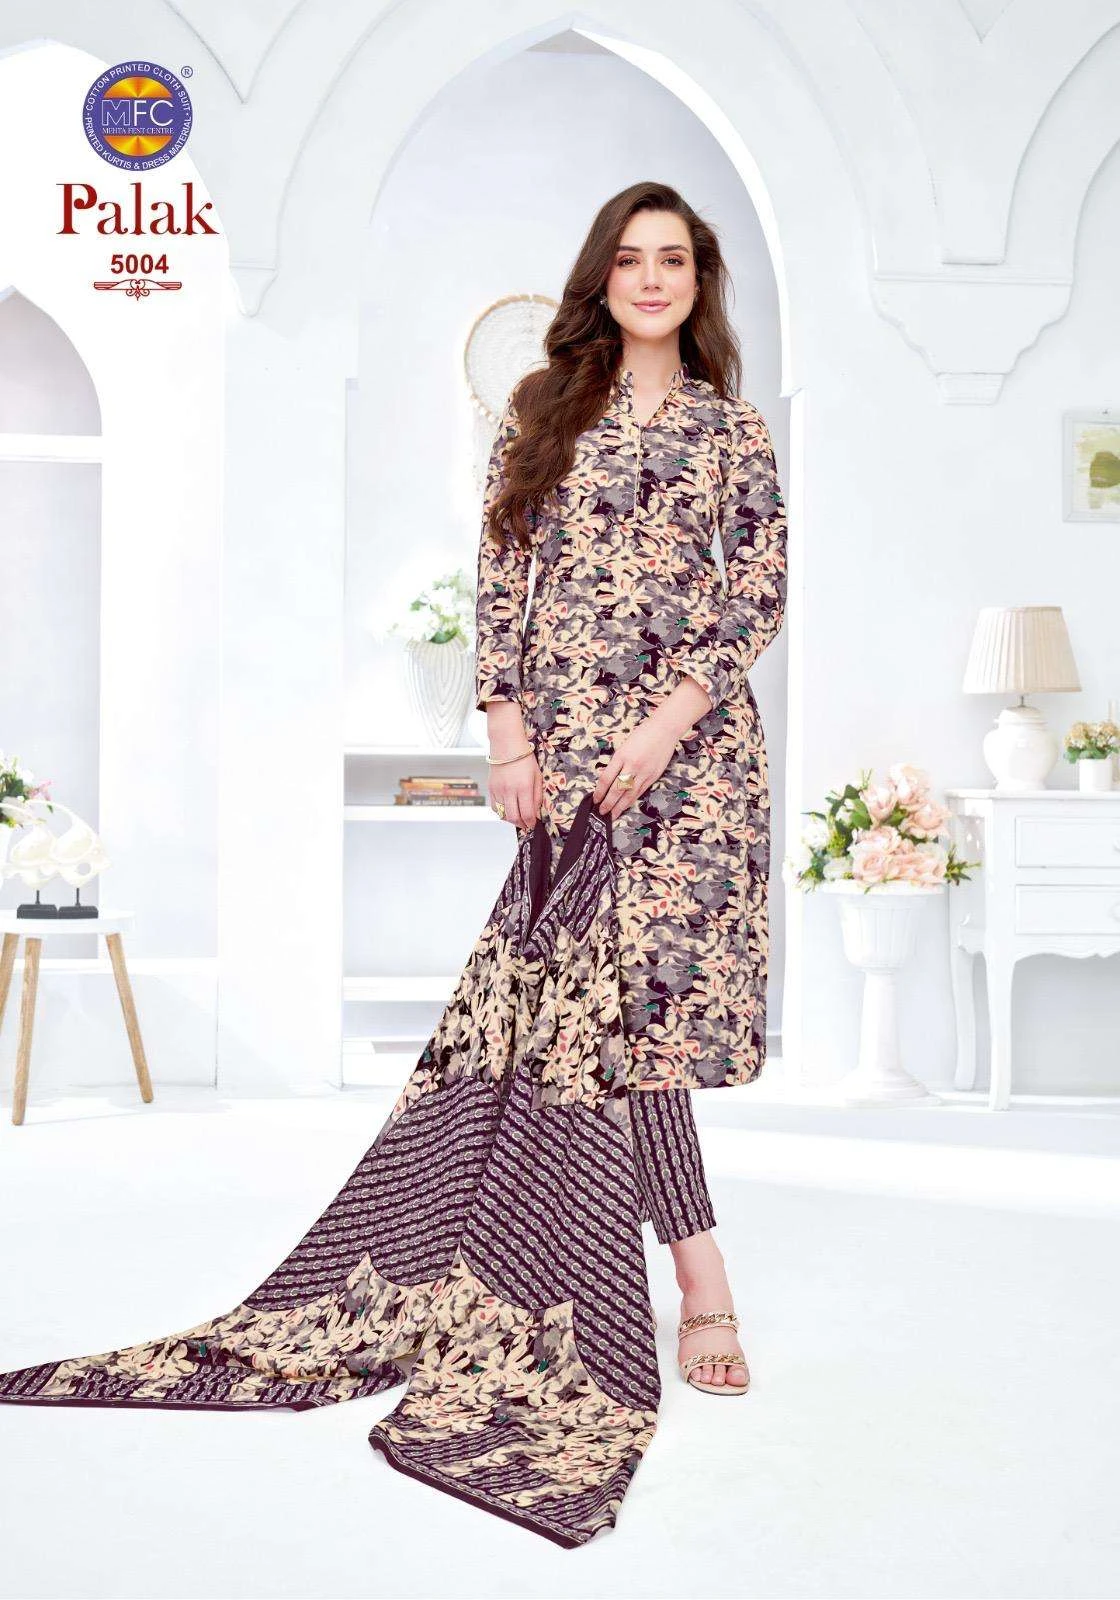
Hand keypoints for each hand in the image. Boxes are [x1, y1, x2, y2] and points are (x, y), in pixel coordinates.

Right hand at [486, 699, 543, 828]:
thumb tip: (535, 812)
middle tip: (526, 825)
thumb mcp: (537, 776)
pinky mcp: (491, 788)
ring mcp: (498, 790)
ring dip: (511, 820)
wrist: (506, 744)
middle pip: (514, 818)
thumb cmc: (524, 758)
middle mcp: (509, 790)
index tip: (534, 824)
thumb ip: (537, 795)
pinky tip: (508, 809)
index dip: (531, 823)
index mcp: (524, 787)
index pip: (527, 814)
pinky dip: (502, 812)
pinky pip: (495, 807)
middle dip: (521, 825)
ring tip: (518, 818)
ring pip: (503, 815)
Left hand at [592, 677, 712, 819]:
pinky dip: (632, 800)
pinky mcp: (653, 776)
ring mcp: (644, 772)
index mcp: (621, 755)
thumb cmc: (643, 734)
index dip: (599, 791)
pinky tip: (626, 805)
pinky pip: (640, 791)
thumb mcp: (624, 745)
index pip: (606, 779)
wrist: (664, 730)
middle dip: (608, 803)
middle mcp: (632, 765)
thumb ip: (617, 762)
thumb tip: (609, 779)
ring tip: (612, 815)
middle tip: (601, 812)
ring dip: (619, 807)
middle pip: (617, 790)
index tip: (595, 799)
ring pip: (629, 794)